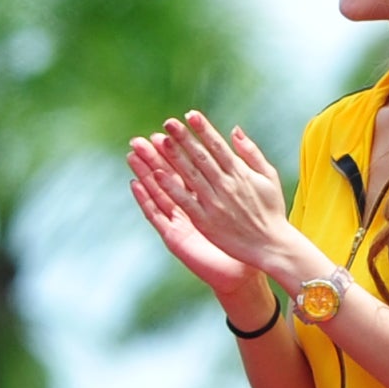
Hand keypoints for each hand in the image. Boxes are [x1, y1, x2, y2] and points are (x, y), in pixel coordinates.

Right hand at [127, 139, 267, 321]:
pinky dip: (146, 200)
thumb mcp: (252, 187)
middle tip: (140, 139)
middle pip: (168, 176)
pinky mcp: (176, 236)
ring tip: (132, 156)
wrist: (256, 259)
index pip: (187, 166)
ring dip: (144, 174)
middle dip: (153, 157)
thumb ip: (244, 160)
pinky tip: (136, 184)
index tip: (167, 129)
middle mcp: (189, 206)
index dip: (176, 148)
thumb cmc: (254, 226)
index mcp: (205, 194)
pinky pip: (157, 215)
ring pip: (158, 193)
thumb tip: (235, 131)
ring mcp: (181, 221)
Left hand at [146, 113, 308, 278]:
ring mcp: (214, 203)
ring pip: (190, 176)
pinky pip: (185, 201)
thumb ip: (251, 152)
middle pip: (201, 157)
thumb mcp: (268, 176)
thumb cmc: (270, 209)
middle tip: (168, 122)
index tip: (190, 114)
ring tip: (160, 141)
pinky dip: (172, 188)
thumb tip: (234, 130)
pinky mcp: (205, 221)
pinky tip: (158, 175)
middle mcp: (226, 186)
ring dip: (175, 158)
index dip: (204, 130)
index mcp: (241, 173)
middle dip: (184, 138)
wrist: (270, 245)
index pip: (218, 146)